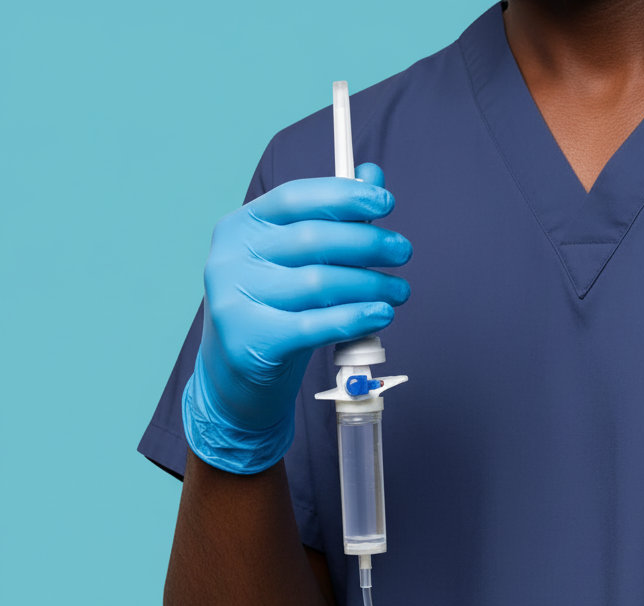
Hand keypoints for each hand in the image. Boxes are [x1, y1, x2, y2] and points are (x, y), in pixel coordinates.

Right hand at [182, 163, 411, 473]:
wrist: (234, 381)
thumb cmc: (272, 314)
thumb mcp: (294, 264)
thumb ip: (330, 219)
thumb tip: (371, 176)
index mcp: (240, 228)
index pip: (296, 198)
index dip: (344, 196)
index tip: (386, 203)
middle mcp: (230, 260)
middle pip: (313, 240)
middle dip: (368, 243)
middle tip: (402, 251)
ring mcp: (235, 301)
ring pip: (319, 283)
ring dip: (370, 285)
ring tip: (399, 292)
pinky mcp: (250, 342)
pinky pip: (314, 326)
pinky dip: (354, 318)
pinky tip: (381, 315)